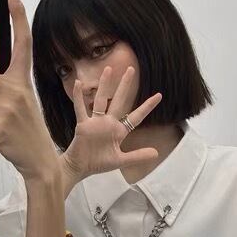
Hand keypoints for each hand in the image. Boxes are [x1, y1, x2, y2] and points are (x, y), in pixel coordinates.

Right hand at [60, 65, 162, 186]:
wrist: (80, 168)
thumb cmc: (98, 163)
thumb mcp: (120, 160)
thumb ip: (137, 156)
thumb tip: (156, 154)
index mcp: (119, 131)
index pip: (136, 116)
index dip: (147, 106)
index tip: (159, 95)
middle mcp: (108, 123)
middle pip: (119, 101)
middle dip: (125, 86)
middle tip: (131, 69)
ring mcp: (95, 122)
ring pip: (101, 100)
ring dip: (104, 85)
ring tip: (108, 69)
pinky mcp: (83, 125)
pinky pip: (80, 109)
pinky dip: (78, 97)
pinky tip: (78, 83)